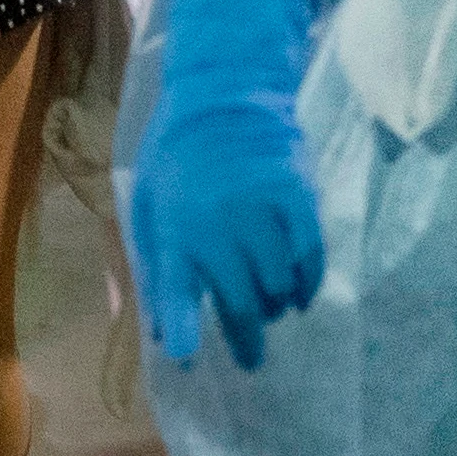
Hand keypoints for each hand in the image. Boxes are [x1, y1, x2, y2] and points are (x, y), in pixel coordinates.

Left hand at [128, 0, 325, 369]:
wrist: (225, 92)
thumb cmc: (176, 157)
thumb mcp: (147, 207)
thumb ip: (155, 267)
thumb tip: (162, 332)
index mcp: (173, 227)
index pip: (175, 288)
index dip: (183, 327)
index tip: (189, 360)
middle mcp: (217, 223)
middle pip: (238, 300)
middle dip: (245, 339)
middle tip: (251, 362)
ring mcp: (260, 210)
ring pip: (277, 285)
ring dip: (275, 308)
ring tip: (271, 313)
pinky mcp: (297, 196)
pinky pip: (309, 257)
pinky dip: (307, 284)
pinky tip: (300, 296)